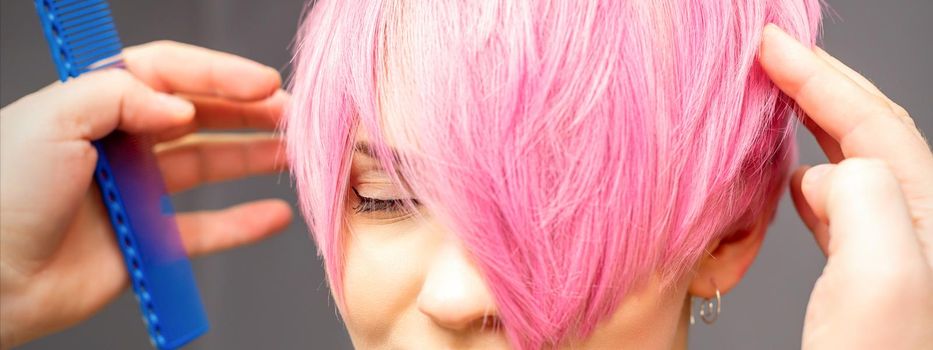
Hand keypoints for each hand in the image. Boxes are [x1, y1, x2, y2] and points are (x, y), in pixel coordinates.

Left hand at [0, 41, 292, 347]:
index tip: (263, 83)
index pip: (169, 74)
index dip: (219, 73)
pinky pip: (204, 228)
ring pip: (208, 166)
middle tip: (291, 116)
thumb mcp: (54, 117)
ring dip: (252, 158)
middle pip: (198, 116)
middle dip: (248, 112)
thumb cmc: (4, 194)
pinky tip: (273, 215)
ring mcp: (136, 192)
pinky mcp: (146, 241)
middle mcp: (120, 143)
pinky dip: (242, 223)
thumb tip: (180, 107)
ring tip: (294, 155)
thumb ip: (123, 96)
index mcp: (96, 104)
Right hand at [760, 25, 932, 348]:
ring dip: (814, 128)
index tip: (768, 43)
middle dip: (820, 87)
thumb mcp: (881, 279)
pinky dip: (811, 180)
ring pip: (855, 169)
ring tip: (774, 101)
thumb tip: (829, 171)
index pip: (873, 123)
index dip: (820, 77)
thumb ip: (866, 198)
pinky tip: (791, 184)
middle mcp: (920, 232)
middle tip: (770, 55)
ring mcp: (897, 260)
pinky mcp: (870, 286)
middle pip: (871, 135)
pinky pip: (841, 211)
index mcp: (928, 220)